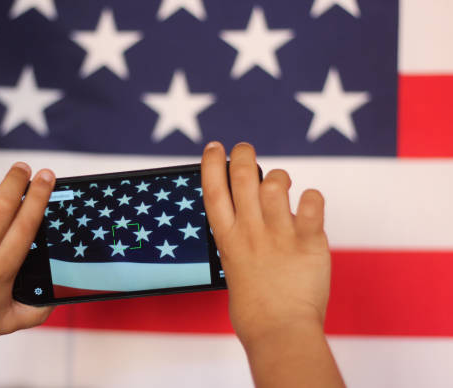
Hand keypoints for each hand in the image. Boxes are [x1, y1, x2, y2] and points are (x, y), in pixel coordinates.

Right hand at [201, 142, 330, 346]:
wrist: (280, 332)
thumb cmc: (254, 309)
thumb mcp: (233, 268)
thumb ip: (239, 243)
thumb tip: (247, 225)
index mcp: (227, 240)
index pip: (214, 190)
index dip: (212, 164)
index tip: (215, 147)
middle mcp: (250, 232)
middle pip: (242, 177)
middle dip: (243, 155)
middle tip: (245, 149)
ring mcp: (279, 235)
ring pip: (276, 183)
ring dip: (279, 177)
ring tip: (281, 185)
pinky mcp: (308, 241)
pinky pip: (312, 202)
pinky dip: (311, 197)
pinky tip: (308, 205)